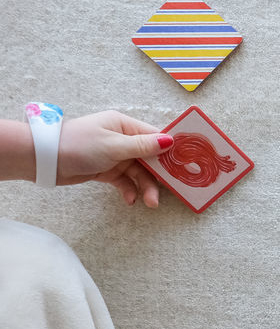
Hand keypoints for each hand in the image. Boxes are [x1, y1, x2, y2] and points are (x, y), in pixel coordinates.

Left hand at [56, 110, 170, 207]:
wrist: (45, 160)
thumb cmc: (78, 145)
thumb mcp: (114, 145)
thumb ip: (143, 146)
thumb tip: (170, 141)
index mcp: (124, 125)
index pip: (155, 137)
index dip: (170, 151)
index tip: (185, 165)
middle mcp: (122, 139)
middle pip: (150, 158)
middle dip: (159, 176)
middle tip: (169, 191)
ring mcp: (115, 155)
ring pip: (139, 172)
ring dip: (146, 187)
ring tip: (149, 203)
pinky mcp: (107, 170)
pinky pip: (126, 181)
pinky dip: (130, 190)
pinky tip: (130, 199)